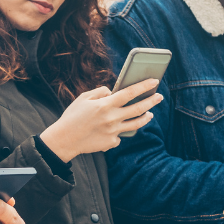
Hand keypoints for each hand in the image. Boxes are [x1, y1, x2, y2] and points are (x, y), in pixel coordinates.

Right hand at [39, 80, 163, 162]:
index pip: (130, 93)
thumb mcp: (83, 98)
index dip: (143, 86)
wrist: (64, 140)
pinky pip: (121, 135)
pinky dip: (121, 131)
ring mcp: (113, 132)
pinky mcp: (111, 143)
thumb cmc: (72, 116)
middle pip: (138, 108)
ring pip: (136, 124)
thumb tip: (113, 92)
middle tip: (159, 96)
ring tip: (150, 114)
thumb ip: (100, 92)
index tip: (154, 81)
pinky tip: (118, 128)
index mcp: (105, 105)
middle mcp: (112, 118)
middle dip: (151, 101)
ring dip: (145, 117)